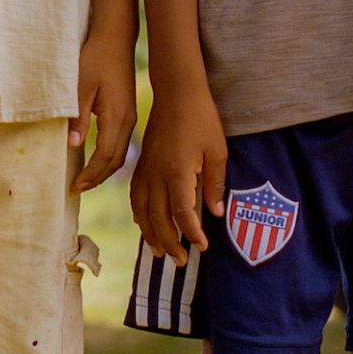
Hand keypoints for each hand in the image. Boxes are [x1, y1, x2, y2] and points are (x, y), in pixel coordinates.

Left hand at [71, 27, 138, 191]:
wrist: (115, 37)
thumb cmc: (95, 58)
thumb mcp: (80, 86)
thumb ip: (77, 116)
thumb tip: (74, 146)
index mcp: (117, 116)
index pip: (105, 156)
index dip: (90, 174)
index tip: (74, 185)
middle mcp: (128, 121)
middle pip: (116, 161)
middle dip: (97, 178)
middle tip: (77, 188)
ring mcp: (130, 117)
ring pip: (120, 154)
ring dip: (104, 170)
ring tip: (85, 179)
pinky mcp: (127, 112)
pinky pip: (120, 143)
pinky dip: (109, 158)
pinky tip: (97, 160)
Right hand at [131, 83, 227, 262]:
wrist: (177, 92)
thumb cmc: (201, 118)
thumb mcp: (217, 150)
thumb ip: (215, 183)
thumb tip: (215, 213)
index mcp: (178, 171)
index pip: (182, 212)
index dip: (192, 233)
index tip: (203, 246)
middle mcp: (157, 173)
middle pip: (158, 217)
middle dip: (170, 242)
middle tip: (182, 261)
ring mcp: (146, 169)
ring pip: (142, 210)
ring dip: (150, 233)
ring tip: (160, 252)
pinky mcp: (142, 164)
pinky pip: (135, 196)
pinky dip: (139, 214)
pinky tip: (144, 225)